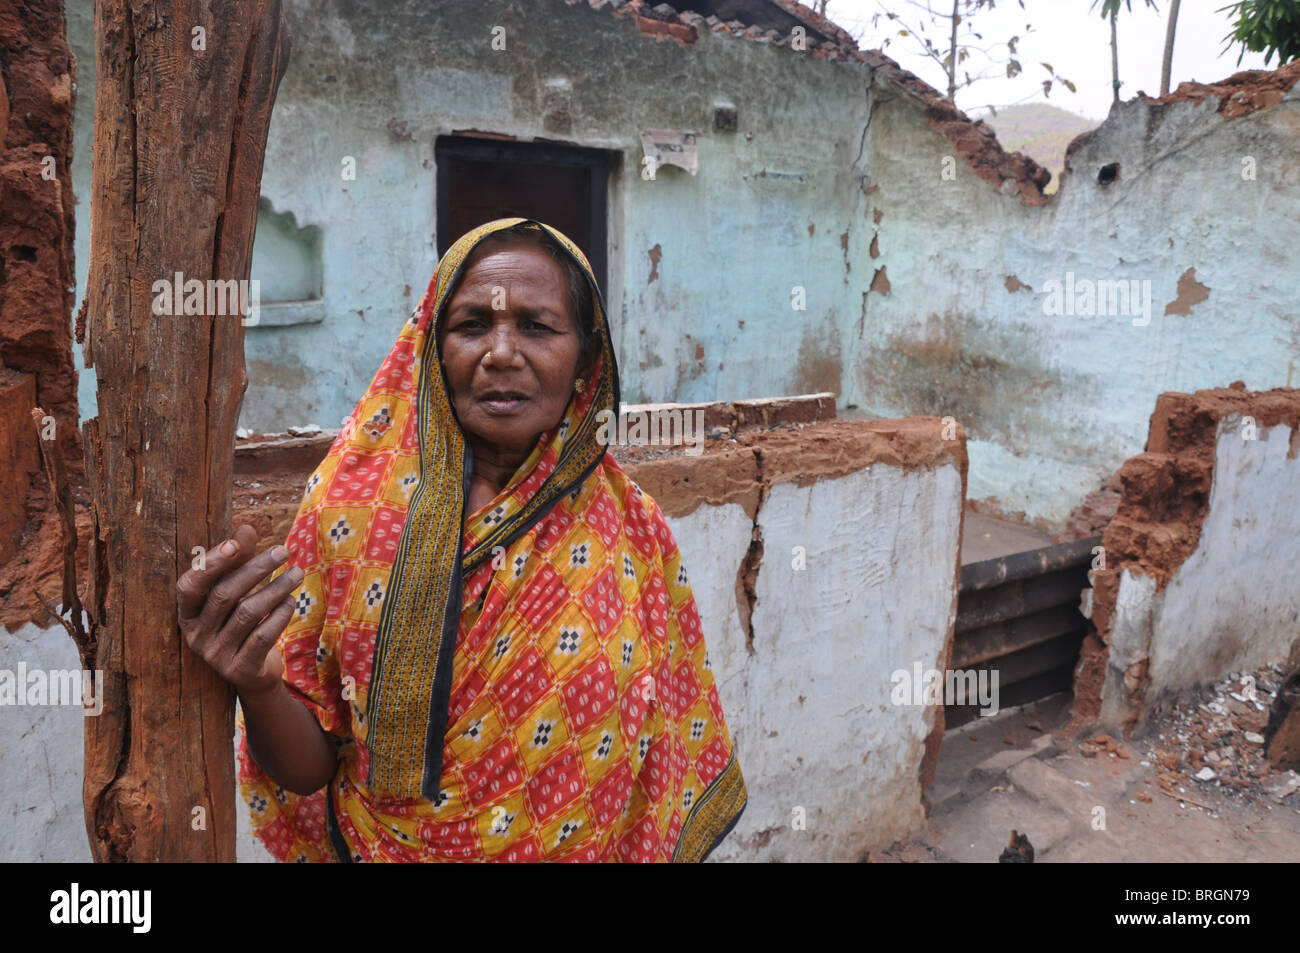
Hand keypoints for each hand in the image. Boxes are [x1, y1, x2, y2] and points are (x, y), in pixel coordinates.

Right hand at [177, 523, 301, 700]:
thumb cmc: (241, 621)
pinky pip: (262, 636)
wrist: (253, 672)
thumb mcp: (238, 590)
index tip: (234, 544)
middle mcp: (195, 635)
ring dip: (276, 589)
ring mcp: (215, 655)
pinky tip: (291, 602)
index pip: (189, 586)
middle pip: (224, 595)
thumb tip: (245, 528)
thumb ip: (238, 560)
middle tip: (283, 551)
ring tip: (297, 574)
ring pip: (247, 613)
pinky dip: (280, 615)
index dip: (210, 564)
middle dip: (256, 569)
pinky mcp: (239, 670)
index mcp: (188, 613)